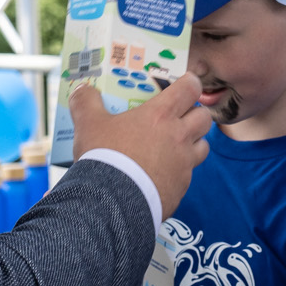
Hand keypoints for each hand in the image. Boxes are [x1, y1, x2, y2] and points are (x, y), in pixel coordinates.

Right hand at [67, 76, 211, 216]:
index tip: (186, 83)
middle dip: (195, 114)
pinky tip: (161, 174)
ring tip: (175, 146)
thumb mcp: (88, 124)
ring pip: (203, 147)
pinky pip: (188, 175)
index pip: (190, 88)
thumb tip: (82, 89)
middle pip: (204, 117)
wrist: (111, 203)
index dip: (190, 83)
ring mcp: (184, 164)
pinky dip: (179, 172)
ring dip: (193, 143)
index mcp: (161, 115)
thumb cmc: (104, 157)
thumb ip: (86, 102)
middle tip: (180, 117)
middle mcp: (179, 137)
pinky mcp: (181, 188)